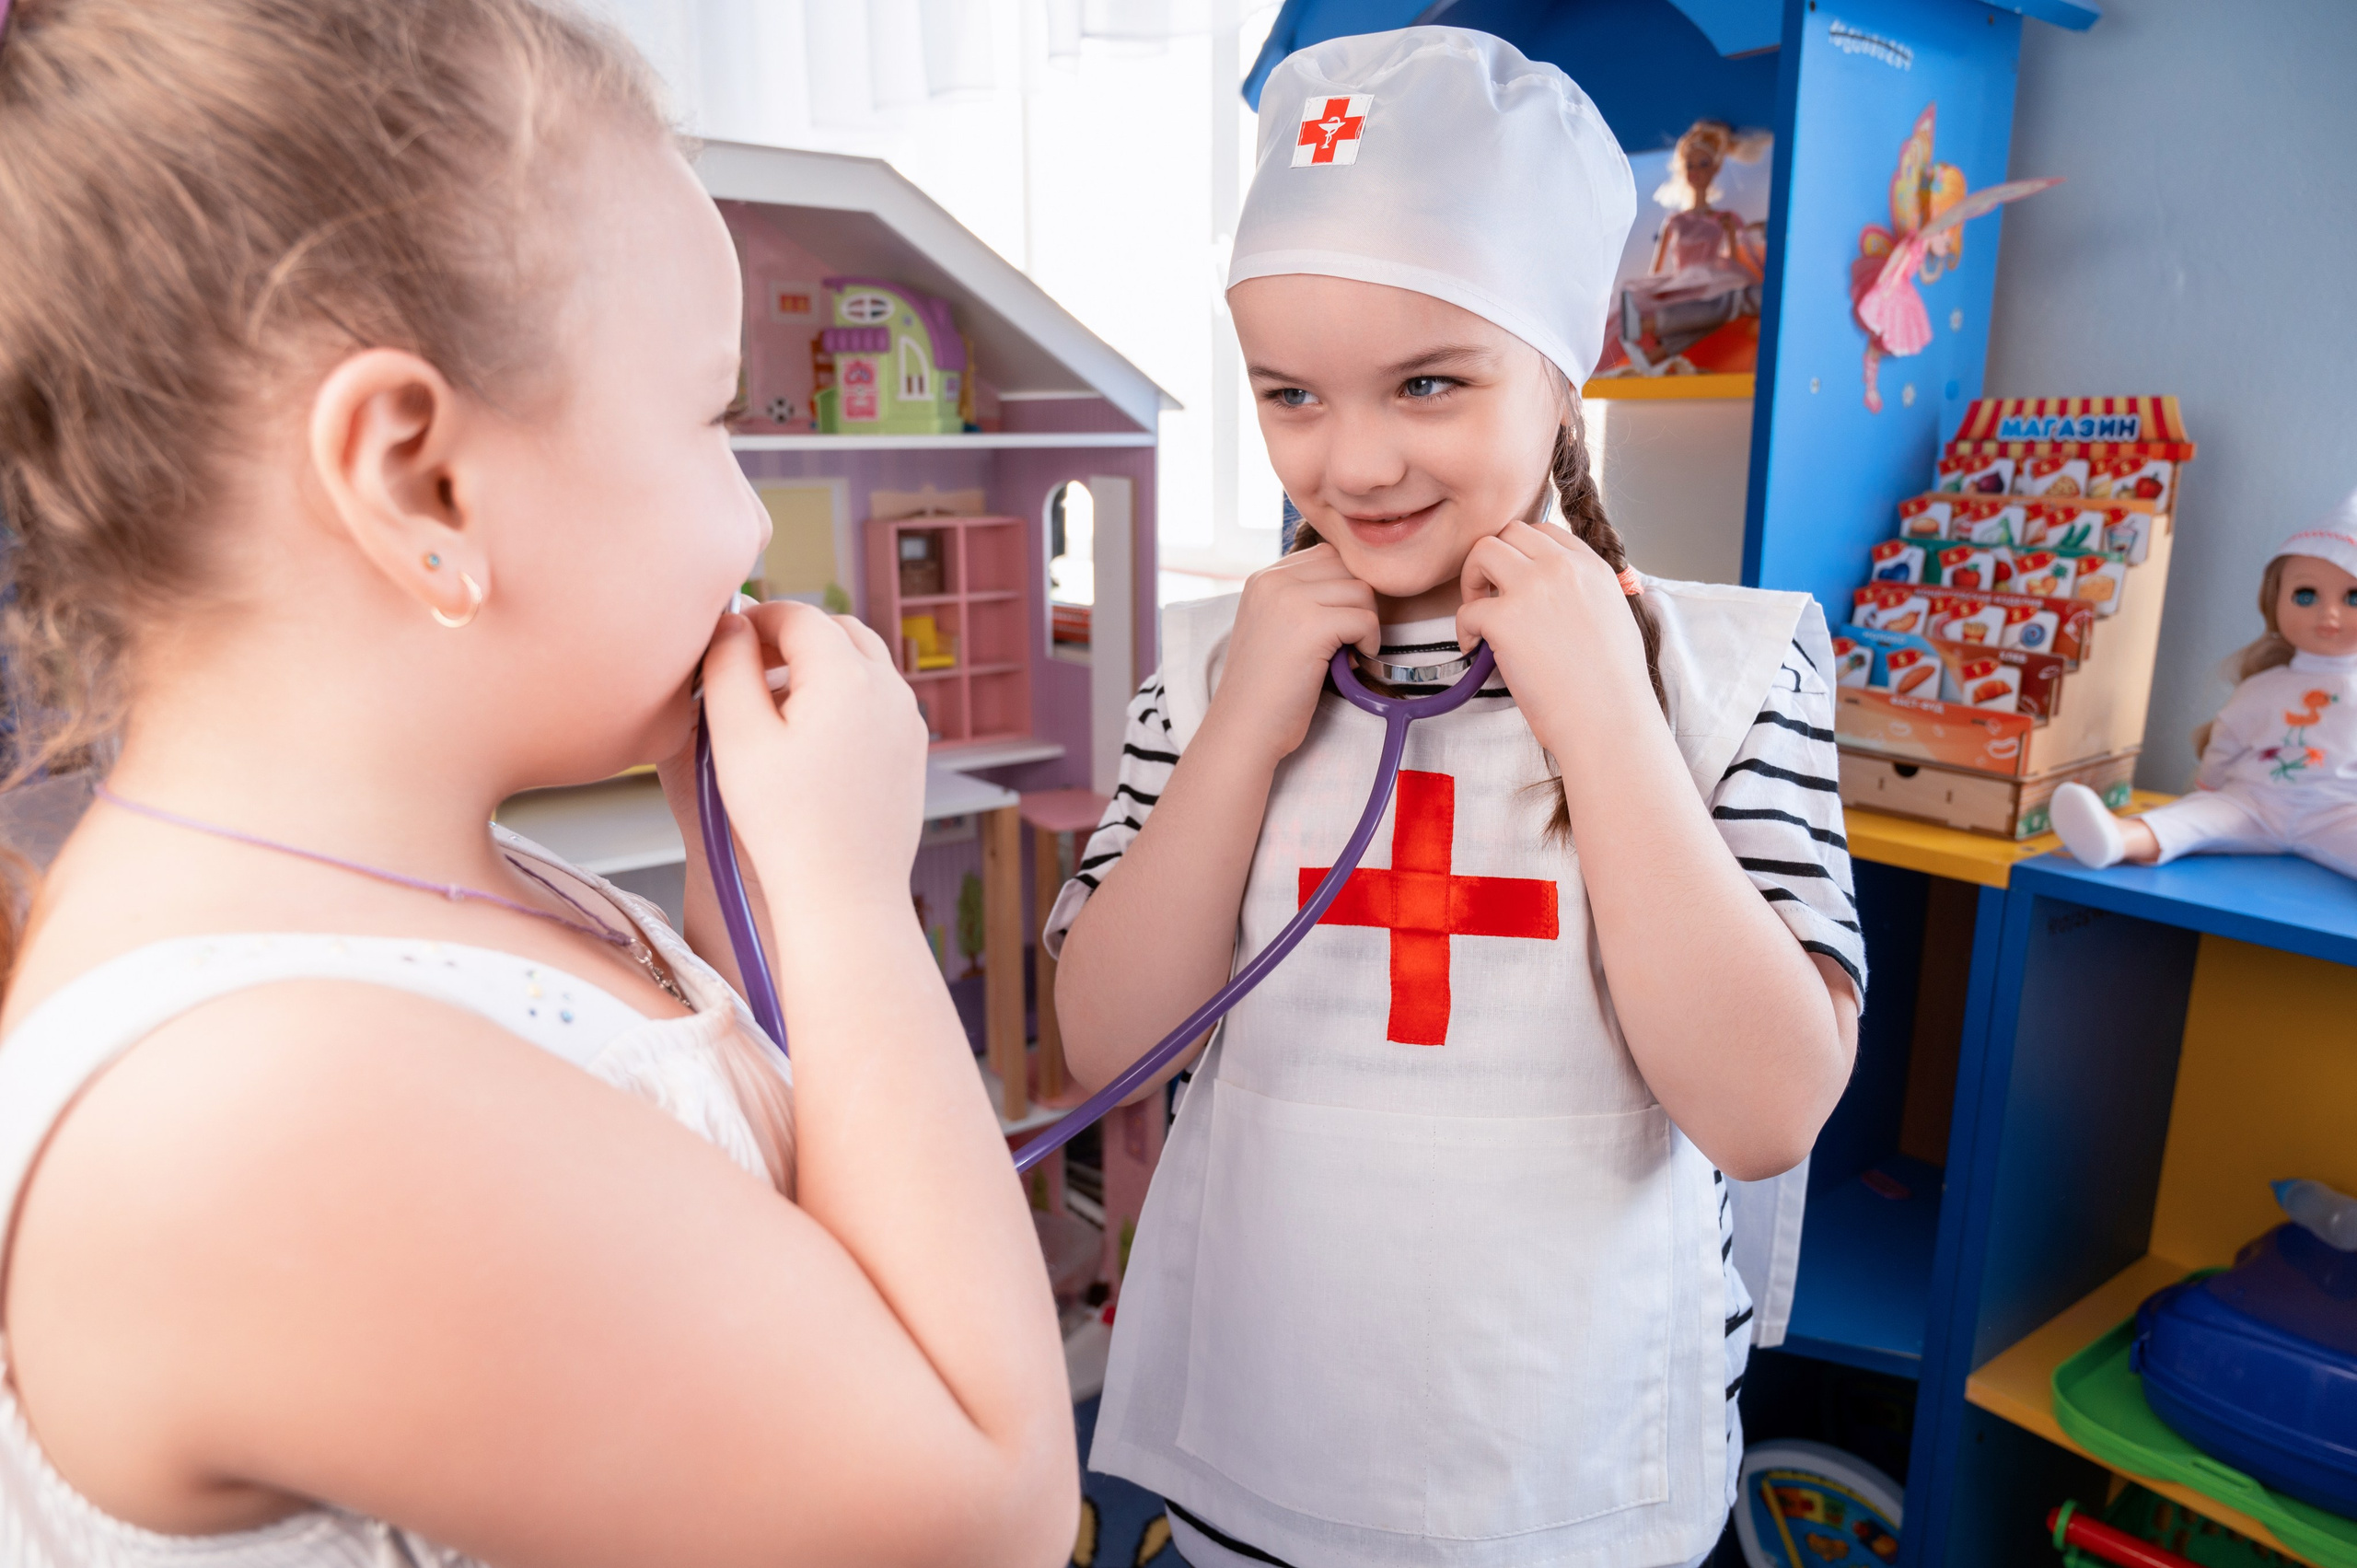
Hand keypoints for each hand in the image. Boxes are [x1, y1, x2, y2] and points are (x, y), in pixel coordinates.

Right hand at [696, 601, 928, 918]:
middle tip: (747, 661)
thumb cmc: (784, 823)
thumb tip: (731, 623)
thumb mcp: (737, 737)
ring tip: (774, 699)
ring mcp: (908, 720)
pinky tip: (808, 736)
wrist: (845, 894)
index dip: (756, 617)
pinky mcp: (912, 751)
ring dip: (820, 664)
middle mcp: (890, 688)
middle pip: (839, 631)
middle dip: (792, 636)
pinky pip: (878, 701)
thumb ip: (728, 666)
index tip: (725, 636)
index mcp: (847, 675)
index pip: (799, 616)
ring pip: (863, 664)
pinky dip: (844, 696)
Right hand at [1205, 543, 1378, 766]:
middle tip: (1349, 639)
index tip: (1339, 624)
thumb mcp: (1274, 627)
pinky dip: (1369, 643)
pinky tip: (1350, 663)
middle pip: (1347, 567)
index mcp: (1263, 579)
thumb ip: (1302, 600)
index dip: (1344, 588)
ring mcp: (1290, 600)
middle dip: (1359, 604)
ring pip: (1362, 590)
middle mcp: (1273, 581)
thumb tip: (1357, 587)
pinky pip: (1366, 619)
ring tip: (1348, 652)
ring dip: (1366, 623)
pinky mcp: (1310, 626)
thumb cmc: (1266, 689)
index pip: (1326, 556)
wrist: (1244, 729)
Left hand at [1455, 521, 1656, 753]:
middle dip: (1493, 559)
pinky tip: (1477, 649)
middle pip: (1509, 532)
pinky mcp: (1505, 619)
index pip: (1544, 531)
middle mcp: (1562, 568)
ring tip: (1480, 615)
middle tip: (1491, 595)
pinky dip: (1464, 629)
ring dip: (1472, 579)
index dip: (1521, 552)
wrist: (1608, 720)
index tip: (1514, 580)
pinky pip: (1466, 609)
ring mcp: (1532, 589)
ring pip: (1482, 551)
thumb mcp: (1614, 617)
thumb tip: (1558, 594)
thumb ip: (1585, 592)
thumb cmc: (1612, 686)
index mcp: (1592, 567)